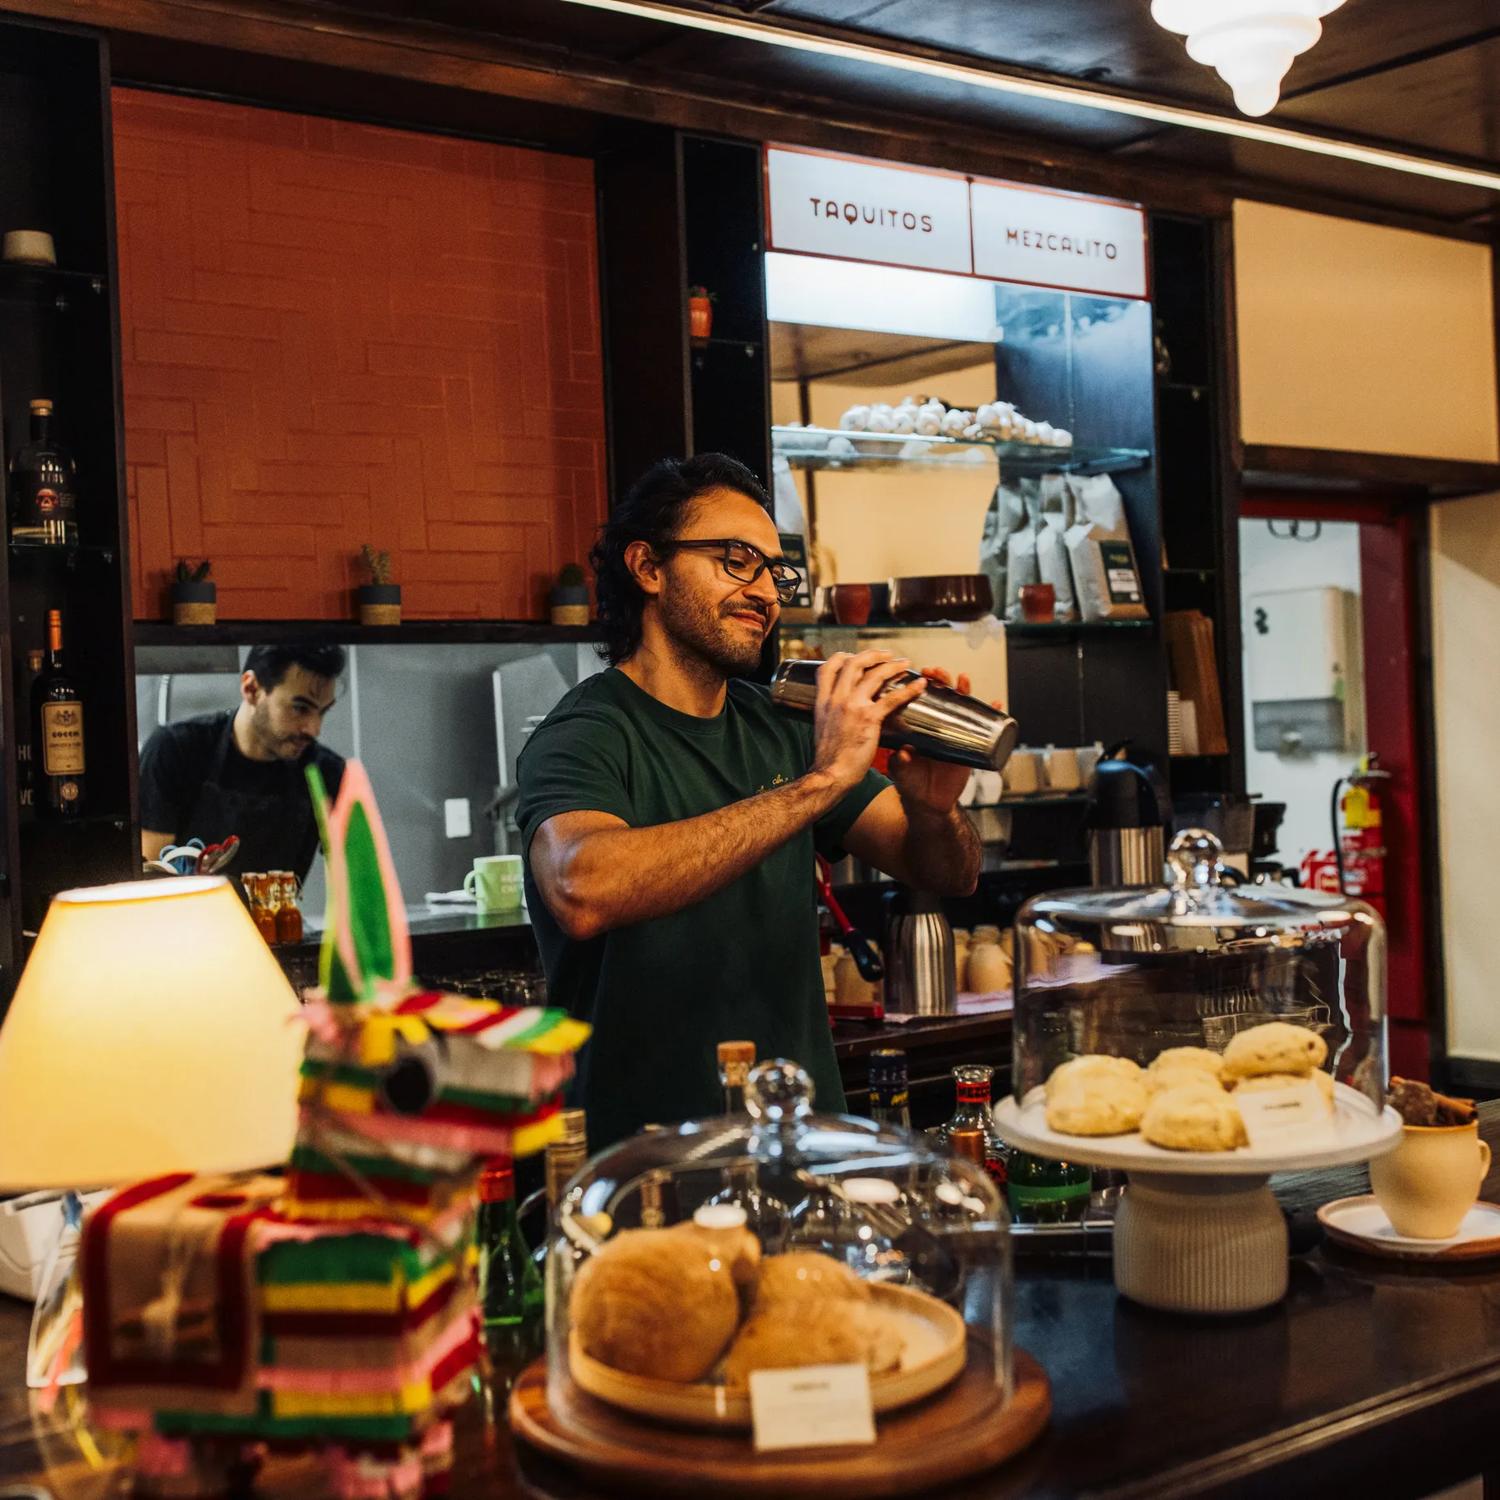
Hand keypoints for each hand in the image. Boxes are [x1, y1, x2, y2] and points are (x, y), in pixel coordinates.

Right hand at [810, 650, 926, 795]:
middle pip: (854, 663)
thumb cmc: (828, 758)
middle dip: (873, 654)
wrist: (830, 774)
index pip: (828, 668)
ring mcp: (852, 706)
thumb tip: (838, 710)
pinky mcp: (869, 718)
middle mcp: (836, 698)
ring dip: (893, 665)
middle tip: (886, 655)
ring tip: (905, 663)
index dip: (842, 657)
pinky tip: (920, 686)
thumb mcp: (821, 727)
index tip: (854, 656)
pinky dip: (909, 689)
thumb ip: (829, 714)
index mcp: (823, 701)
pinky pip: (893, 698)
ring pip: (875, 675)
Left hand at [888, 670, 1001, 815]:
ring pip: (963, 707)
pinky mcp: (971, 747)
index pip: (921, 700)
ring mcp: (955, 735)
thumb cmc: (911, 783)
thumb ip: (900, 762)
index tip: (918, 674)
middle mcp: (938, 727)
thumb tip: (904, 751)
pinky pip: (984, 729)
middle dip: (941, 680)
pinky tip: (996, 705)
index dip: (921, 686)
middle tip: (935, 672)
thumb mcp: (901, 771)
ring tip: (963, 679)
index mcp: (920, 728)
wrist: (928, 804)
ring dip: (965, 690)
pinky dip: (992, 715)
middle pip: (943, 697)